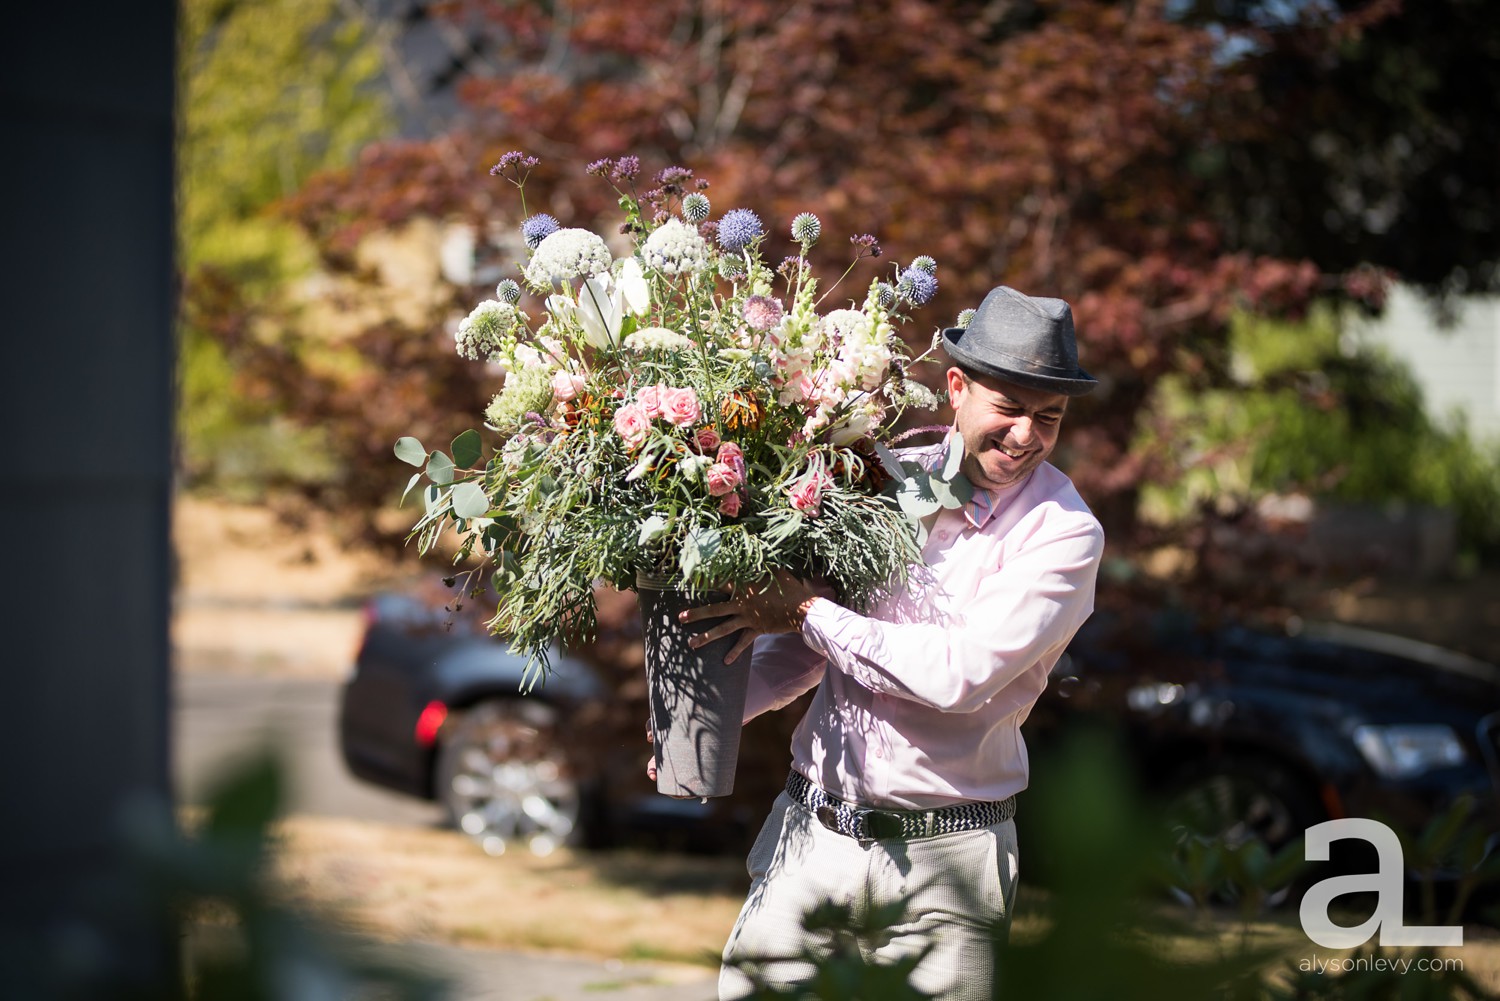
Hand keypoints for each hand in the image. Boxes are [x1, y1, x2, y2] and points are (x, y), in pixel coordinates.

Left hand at [677, 570, 834, 664]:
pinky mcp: (756, 629)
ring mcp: (747, 618)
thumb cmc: (789, 586)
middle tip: (680, 618)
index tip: (689, 581)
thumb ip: (761, 562)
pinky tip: (726, 661)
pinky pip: (743, 642)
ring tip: (691, 644)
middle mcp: (741, 603)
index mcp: (743, 587)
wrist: (801, 608)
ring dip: (706, 637)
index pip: (719, 582)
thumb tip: (755, 546)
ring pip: (723, 628)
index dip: (704, 581)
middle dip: (696, 614)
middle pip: (714, 609)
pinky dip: (735, 652)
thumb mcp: (774, 570)